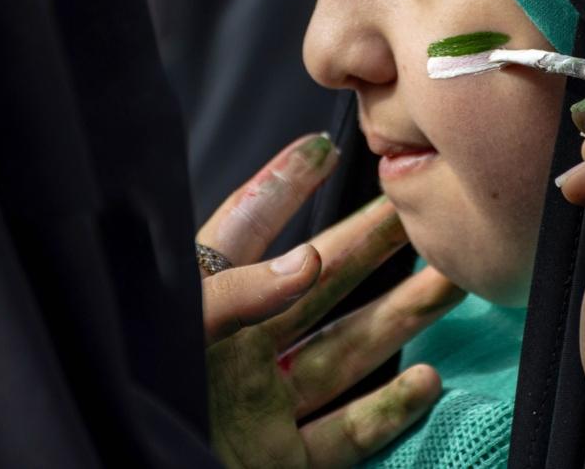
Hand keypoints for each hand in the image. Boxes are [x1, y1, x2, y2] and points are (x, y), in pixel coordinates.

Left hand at [196, 133, 464, 467]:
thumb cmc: (137, 400)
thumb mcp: (176, 330)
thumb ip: (235, 293)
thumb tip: (304, 261)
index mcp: (201, 309)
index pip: (244, 231)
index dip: (281, 186)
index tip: (320, 147)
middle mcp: (238, 352)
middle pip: (317, 286)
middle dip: (369, 244)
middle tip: (417, 208)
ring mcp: (262, 408)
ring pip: (347, 352)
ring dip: (400, 316)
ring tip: (446, 280)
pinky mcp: (280, 460)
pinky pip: (345, 435)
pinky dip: (389, 411)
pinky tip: (427, 379)